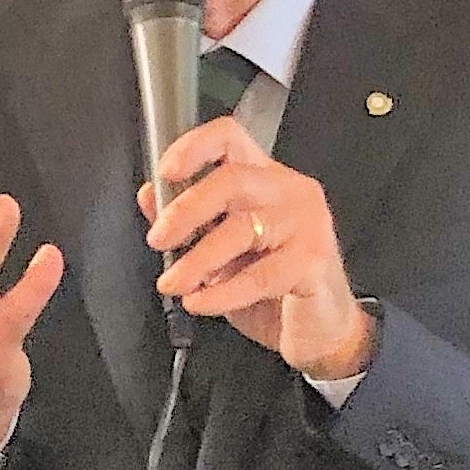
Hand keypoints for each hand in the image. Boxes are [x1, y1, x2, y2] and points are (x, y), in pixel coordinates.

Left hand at [144, 120, 378, 382]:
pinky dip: (222, 292)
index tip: (166, 172)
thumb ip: (190, 223)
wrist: (319, 330)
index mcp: (264, 178)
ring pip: (243, 228)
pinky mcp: (314, 261)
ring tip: (173, 283)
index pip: (230, 138)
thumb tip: (150, 197)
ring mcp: (306, 223)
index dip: (194, 147)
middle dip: (186, 210)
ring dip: (198, 259)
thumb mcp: (221, 254)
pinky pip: (260, 275)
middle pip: (231, 179)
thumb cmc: (273, 288)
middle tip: (159, 240)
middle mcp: (289, 190)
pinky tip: (200, 303)